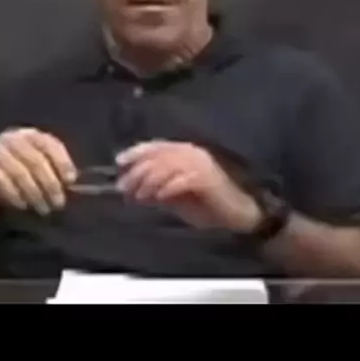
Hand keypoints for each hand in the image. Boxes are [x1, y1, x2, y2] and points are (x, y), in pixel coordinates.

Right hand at [0, 128, 77, 213]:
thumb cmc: (18, 176)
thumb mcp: (36, 170)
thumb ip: (53, 171)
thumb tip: (71, 183)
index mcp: (29, 135)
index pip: (48, 143)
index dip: (62, 161)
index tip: (70, 181)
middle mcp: (11, 138)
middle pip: (35, 160)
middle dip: (50, 184)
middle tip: (58, 203)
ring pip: (18, 171)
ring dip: (34, 192)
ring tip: (43, 209)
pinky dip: (13, 194)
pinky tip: (22, 205)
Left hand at [116, 140, 260, 232]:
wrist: (240, 214)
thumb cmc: (209, 206)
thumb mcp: (177, 197)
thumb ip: (158, 189)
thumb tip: (133, 187)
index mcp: (186, 152)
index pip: (157, 145)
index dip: (137, 151)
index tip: (120, 162)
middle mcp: (193, 153)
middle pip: (158, 156)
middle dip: (137, 172)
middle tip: (125, 188)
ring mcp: (202, 164)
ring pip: (168, 166)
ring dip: (150, 182)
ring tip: (140, 196)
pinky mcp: (208, 178)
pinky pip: (183, 180)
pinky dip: (169, 188)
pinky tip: (160, 197)